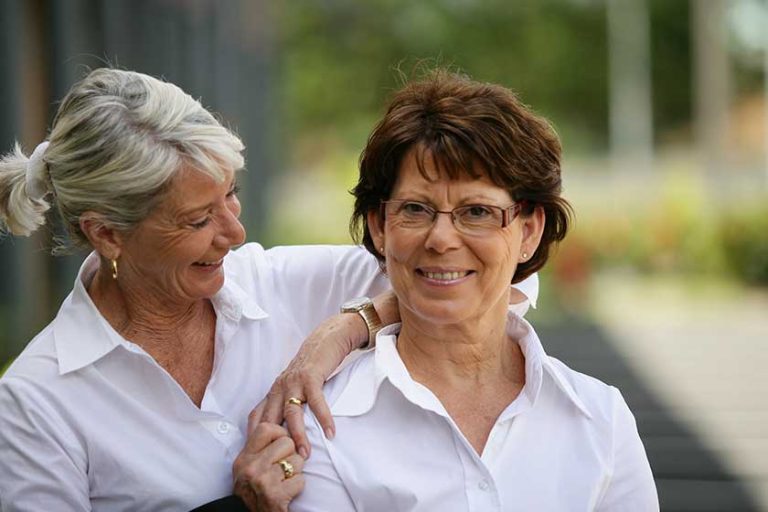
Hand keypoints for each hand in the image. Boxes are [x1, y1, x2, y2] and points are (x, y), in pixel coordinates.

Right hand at [233, 423, 304, 511]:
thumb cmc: (253, 493)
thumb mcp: (247, 468)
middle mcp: (252, 467)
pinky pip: (300, 480)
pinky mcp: (275, 496)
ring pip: (297, 460)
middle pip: (287, 442)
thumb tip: (280, 428)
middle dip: (291, 454)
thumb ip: (259, 449)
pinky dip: (297, 487)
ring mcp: (263, 481)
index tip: (282, 445)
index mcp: (244, 458)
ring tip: (285, 481)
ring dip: (296, 472)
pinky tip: (287, 493)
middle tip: (284, 468)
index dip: (280, 433)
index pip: (266, 428)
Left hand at [248, 313, 361, 457]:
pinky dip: (324, 418)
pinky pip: (316, 402)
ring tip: (306, 454)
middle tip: (281, 465)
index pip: (258, 419)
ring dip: (298, 435)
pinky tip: (330, 432)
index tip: (259, 459)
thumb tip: (287, 430)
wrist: (325, 341)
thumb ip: (289, 403)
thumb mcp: (294, 386)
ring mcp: (294, 382)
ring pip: (292, 414)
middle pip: (272, 420)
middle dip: (274, 444)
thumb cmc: (311, 367)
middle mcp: (279, 388)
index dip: (256, 439)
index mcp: (273, 392)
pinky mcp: (311, 377)